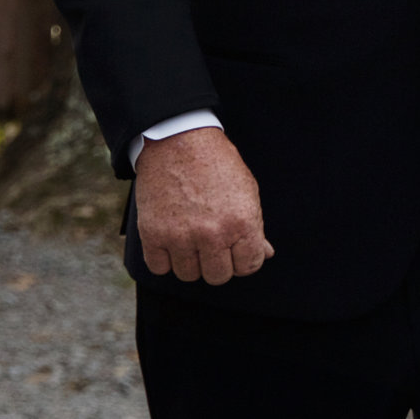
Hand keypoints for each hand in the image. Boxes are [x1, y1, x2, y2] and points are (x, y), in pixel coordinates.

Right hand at [135, 128, 271, 283]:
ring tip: (191, 238)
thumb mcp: (247, 191)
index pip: (249, 266)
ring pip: (188, 275)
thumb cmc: (217, 165)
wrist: (178, 142)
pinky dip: (164, 258)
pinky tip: (170, 239)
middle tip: (212, 243)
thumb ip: (255, 227)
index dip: (243, 259)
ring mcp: (181, 237)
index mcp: (242, 223)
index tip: (236, 249)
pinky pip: (159, 268)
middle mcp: (213, 234)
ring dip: (190, 261)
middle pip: (218, 277)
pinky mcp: (153, 235)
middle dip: (217, 262)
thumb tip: (266, 254)